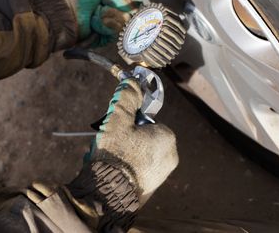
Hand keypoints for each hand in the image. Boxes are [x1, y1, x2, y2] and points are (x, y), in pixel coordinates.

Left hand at [66, 0, 141, 46]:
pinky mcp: (111, 35)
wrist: (67, 17)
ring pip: (125, 18)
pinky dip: (104, 25)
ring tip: (95, 13)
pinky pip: (117, 29)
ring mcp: (115, 23)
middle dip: (116, 2)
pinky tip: (95, 23)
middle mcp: (118, 9)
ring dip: (108, 14)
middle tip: (102, 0)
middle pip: (133, 7)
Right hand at [87, 78, 178, 204]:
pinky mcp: (152, 188)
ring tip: (110, 159)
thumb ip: (127, 97)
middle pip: (144, 137)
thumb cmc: (115, 156)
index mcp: (167, 137)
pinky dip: (126, 169)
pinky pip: (138, 170)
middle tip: (113, 145)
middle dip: (127, 139)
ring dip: (125, 153)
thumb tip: (132, 81)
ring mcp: (162, 175)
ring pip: (140, 154)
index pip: (148, 121)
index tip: (119, 130)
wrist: (108, 197)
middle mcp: (171, 156)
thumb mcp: (118, 120)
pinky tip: (113, 171)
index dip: (130, 123)